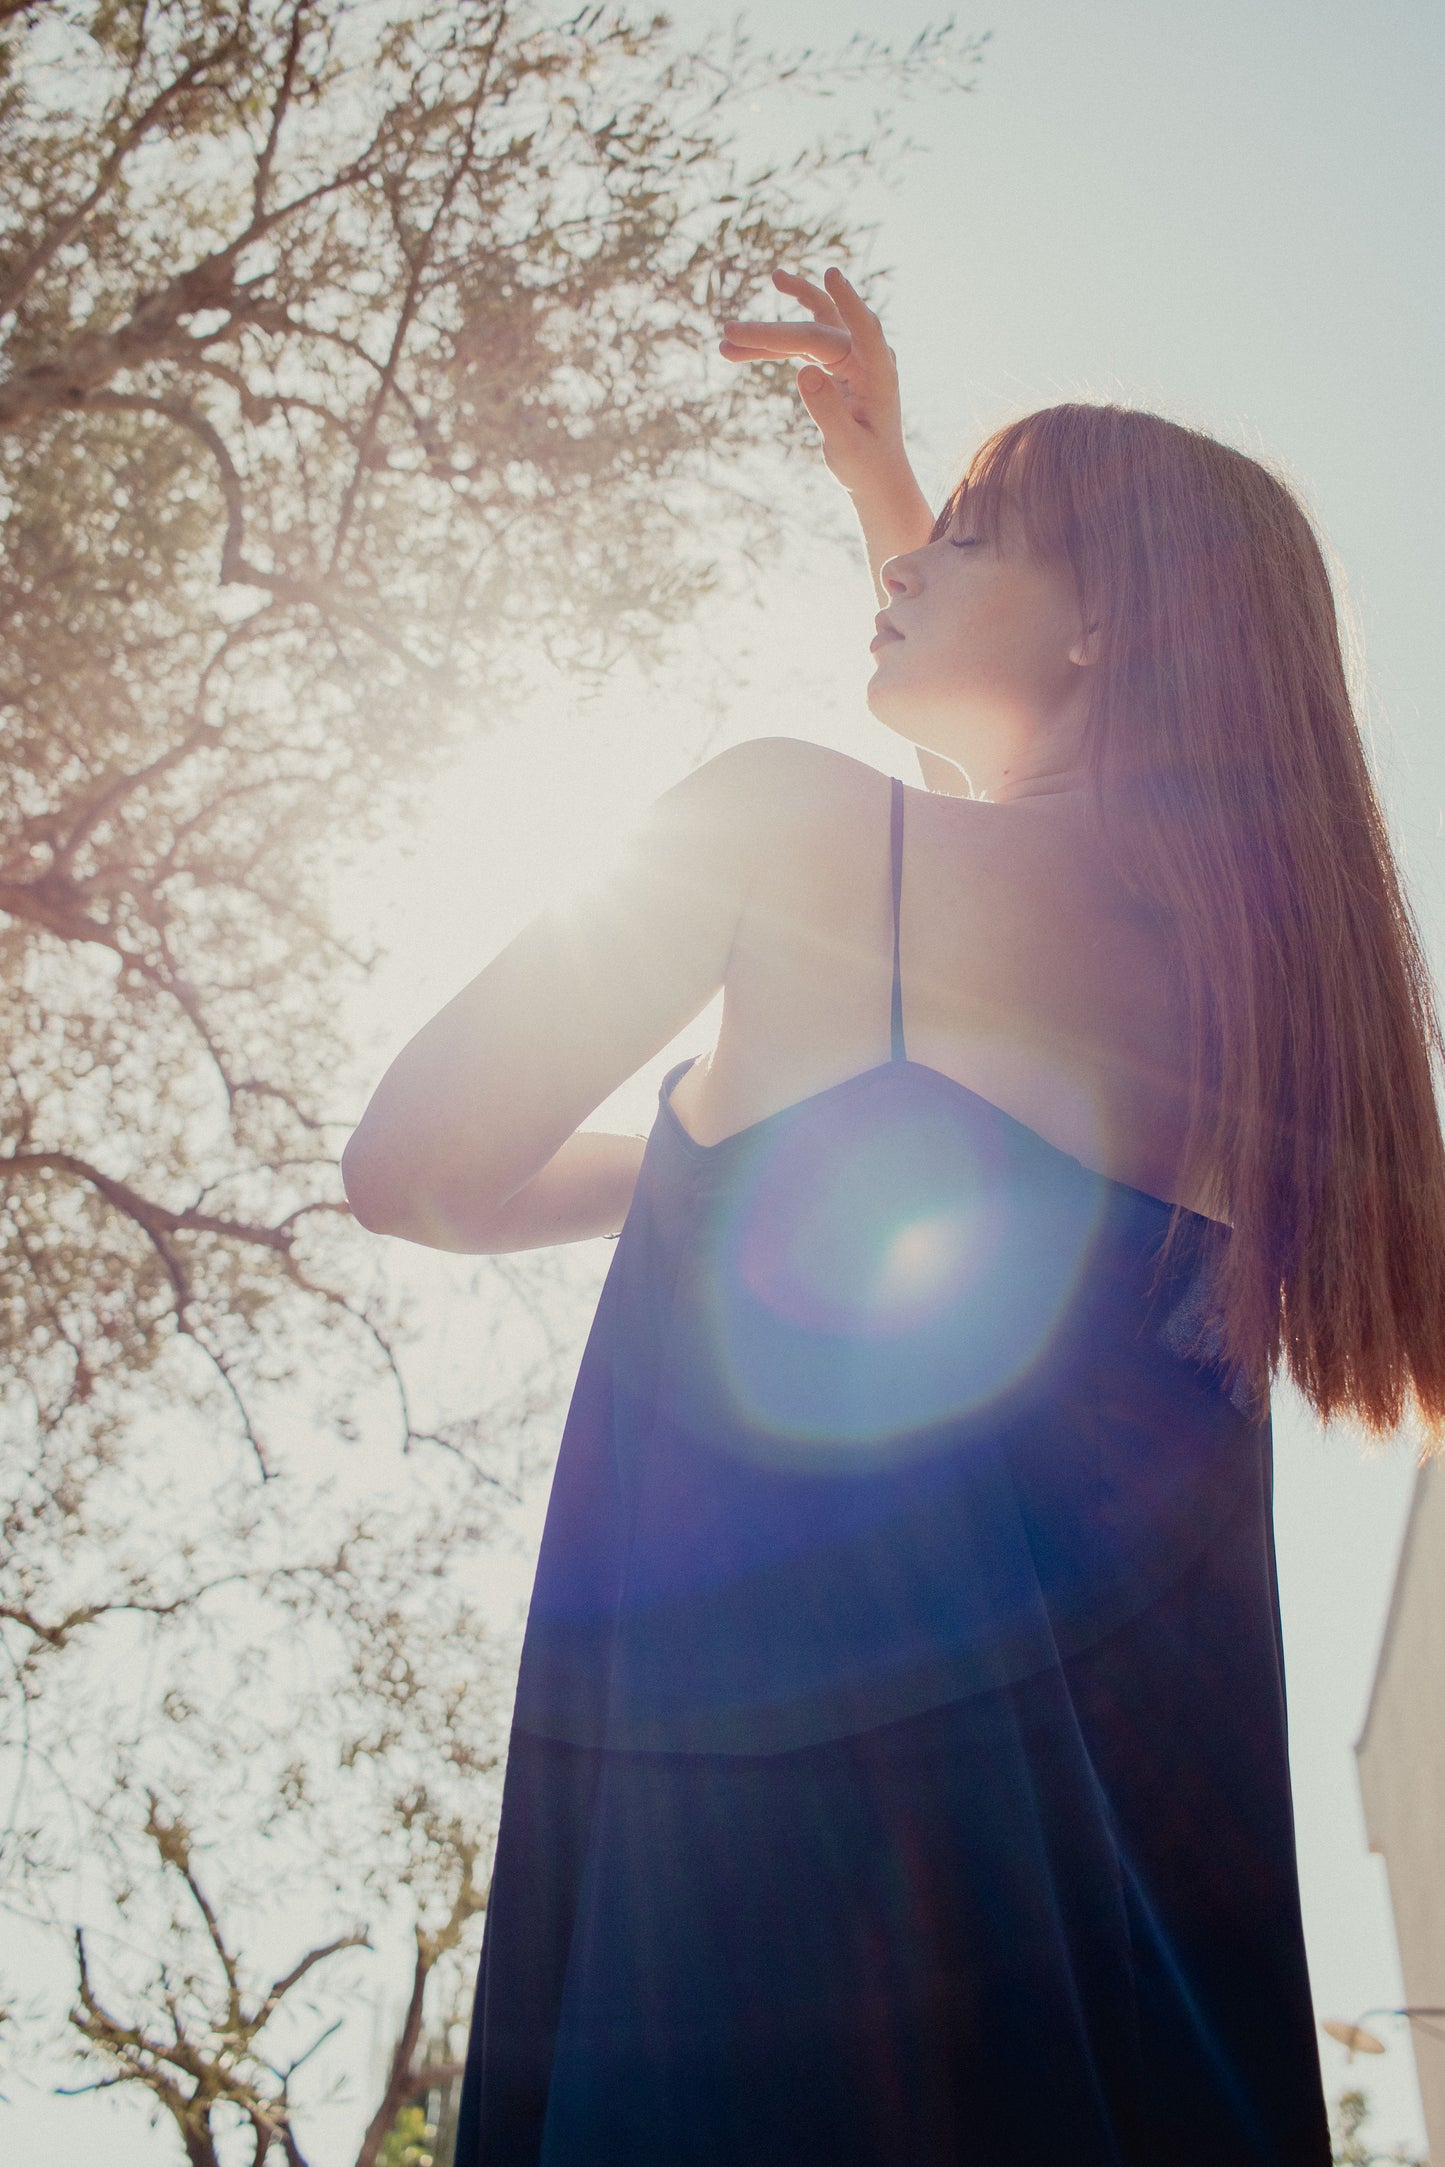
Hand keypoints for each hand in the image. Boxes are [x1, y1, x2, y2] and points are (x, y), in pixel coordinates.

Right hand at [719, 267, 908, 500]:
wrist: (875, 474)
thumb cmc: (866, 465)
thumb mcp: (846, 447)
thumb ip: (828, 411)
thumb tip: (803, 372)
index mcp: (880, 372)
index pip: (863, 328)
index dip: (847, 300)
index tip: (832, 274)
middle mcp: (867, 355)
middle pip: (816, 331)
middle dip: (771, 332)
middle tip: (729, 332)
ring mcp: (849, 354)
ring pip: (807, 329)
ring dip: (768, 333)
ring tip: (727, 334)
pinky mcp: (834, 360)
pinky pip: (800, 343)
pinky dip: (772, 346)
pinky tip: (743, 344)